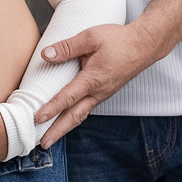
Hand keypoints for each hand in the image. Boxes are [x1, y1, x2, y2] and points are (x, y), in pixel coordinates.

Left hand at [35, 21, 154, 145]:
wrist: (144, 46)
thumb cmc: (119, 40)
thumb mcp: (91, 37)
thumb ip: (68, 47)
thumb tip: (47, 54)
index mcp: (93, 79)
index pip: (68, 98)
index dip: (51, 109)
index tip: (37, 118)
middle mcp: (98, 92)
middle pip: (74, 116)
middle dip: (57, 131)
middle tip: (42, 144)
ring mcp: (102, 94)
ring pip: (81, 115)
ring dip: (65, 127)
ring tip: (51, 137)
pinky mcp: (104, 92)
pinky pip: (87, 109)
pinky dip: (74, 117)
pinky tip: (67, 119)